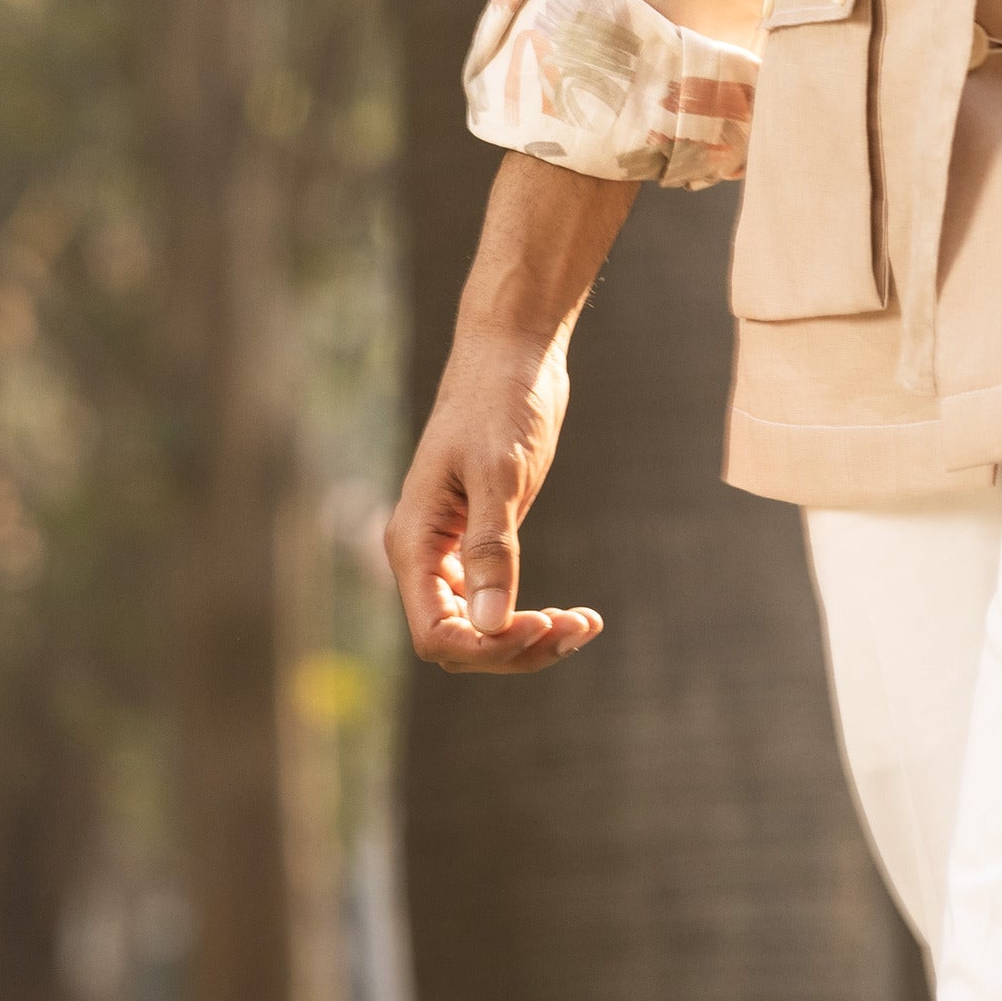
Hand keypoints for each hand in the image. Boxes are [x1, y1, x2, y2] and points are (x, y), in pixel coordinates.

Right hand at [381, 329, 604, 674]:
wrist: (512, 353)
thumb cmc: (499, 402)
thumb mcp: (499, 474)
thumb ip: (493, 549)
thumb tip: (489, 624)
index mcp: (415, 542)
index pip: (435, 634)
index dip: (485, 646)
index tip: (541, 625)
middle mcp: (427, 556)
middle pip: (462, 640)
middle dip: (516, 647)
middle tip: (578, 627)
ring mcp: (455, 552)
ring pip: (483, 628)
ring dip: (532, 638)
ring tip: (586, 625)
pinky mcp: (484, 542)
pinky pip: (501, 602)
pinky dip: (536, 616)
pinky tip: (581, 616)